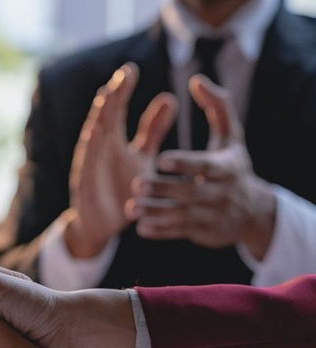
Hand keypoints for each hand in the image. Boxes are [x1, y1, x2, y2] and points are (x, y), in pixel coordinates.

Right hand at [65, 62, 175, 257]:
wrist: (103, 224)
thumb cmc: (120, 188)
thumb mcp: (141, 157)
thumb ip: (152, 131)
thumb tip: (169, 98)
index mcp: (113, 140)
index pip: (116, 110)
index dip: (122, 91)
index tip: (131, 70)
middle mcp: (99, 149)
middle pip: (104, 117)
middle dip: (112, 96)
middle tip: (122, 75)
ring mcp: (89, 166)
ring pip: (92, 136)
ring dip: (98, 117)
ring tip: (106, 97)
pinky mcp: (84, 184)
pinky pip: (86, 164)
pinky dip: (89, 148)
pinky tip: (93, 133)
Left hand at [127, 75, 276, 259]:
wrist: (250, 211)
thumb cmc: (233, 164)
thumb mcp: (232, 135)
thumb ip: (217, 106)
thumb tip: (196, 81)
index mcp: (227, 167)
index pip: (205, 166)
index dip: (184, 163)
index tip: (160, 159)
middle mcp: (220, 193)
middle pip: (189, 192)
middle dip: (162, 189)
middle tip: (137, 183)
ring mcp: (211, 215)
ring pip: (180, 215)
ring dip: (155, 212)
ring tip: (131, 207)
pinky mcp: (201, 231)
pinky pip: (178, 232)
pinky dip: (160, 231)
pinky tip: (140, 227)